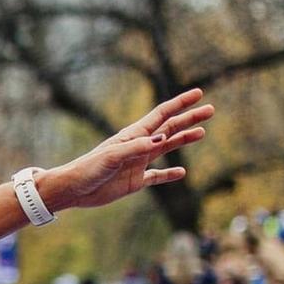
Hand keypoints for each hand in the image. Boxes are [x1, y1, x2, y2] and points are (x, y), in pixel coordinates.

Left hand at [39, 90, 213, 211]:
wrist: (73, 189)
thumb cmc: (88, 169)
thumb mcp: (112, 157)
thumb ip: (136, 147)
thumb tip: (162, 139)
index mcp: (133, 135)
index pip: (162, 115)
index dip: (181, 103)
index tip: (198, 93)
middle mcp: (138, 146)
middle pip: (169, 128)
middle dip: (189, 118)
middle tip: (211, 110)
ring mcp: (137, 163)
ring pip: (166, 148)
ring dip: (183, 139)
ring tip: (202, 133)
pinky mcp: (134, 181)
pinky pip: (156, 176)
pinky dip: (169, 174)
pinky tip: (181, 172)